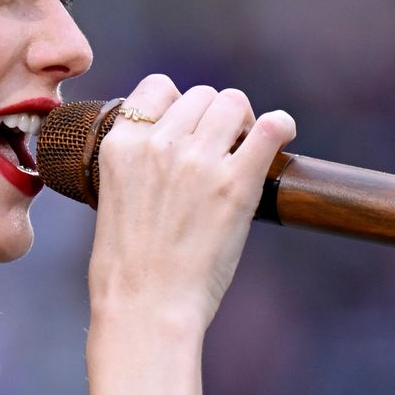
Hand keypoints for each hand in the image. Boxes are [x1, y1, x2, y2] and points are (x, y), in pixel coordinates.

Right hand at [88, 74, 295, 330]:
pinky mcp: (236, 184)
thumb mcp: (113, 196)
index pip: (158, 88)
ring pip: (233, 102)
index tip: (187, 128)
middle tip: (223, 146)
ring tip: (245, 148)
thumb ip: (138, 163)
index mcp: (121, 145)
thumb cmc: (127, 265)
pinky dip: (280, 125)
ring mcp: (198, 161)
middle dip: (214, 116)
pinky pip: (270, 127)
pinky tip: (280, 134)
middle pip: (202, 94)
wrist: (144, 306)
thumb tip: (173, 147)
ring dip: (243, 121)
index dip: (177, 104)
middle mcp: (159, 144)